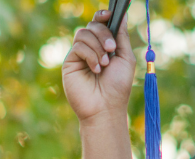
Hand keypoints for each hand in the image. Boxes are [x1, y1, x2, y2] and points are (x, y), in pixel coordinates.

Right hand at [62, 10, 135, 124]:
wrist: (105, 108)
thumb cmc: (117, 87)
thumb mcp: (125, 58)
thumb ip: (122, 36)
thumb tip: (123, 15)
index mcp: (105, 45)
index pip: (101, 23)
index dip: (103, 15)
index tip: (110, 15)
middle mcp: (91, 48)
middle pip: (93, 25)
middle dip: (104, 34)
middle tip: (112, 49)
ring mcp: (79, 55)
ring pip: (84, 33)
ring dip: (97, 46)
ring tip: (104, 65)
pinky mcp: (70, 62)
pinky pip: (78, 46)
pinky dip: (90, 55)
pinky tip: (96, 69)